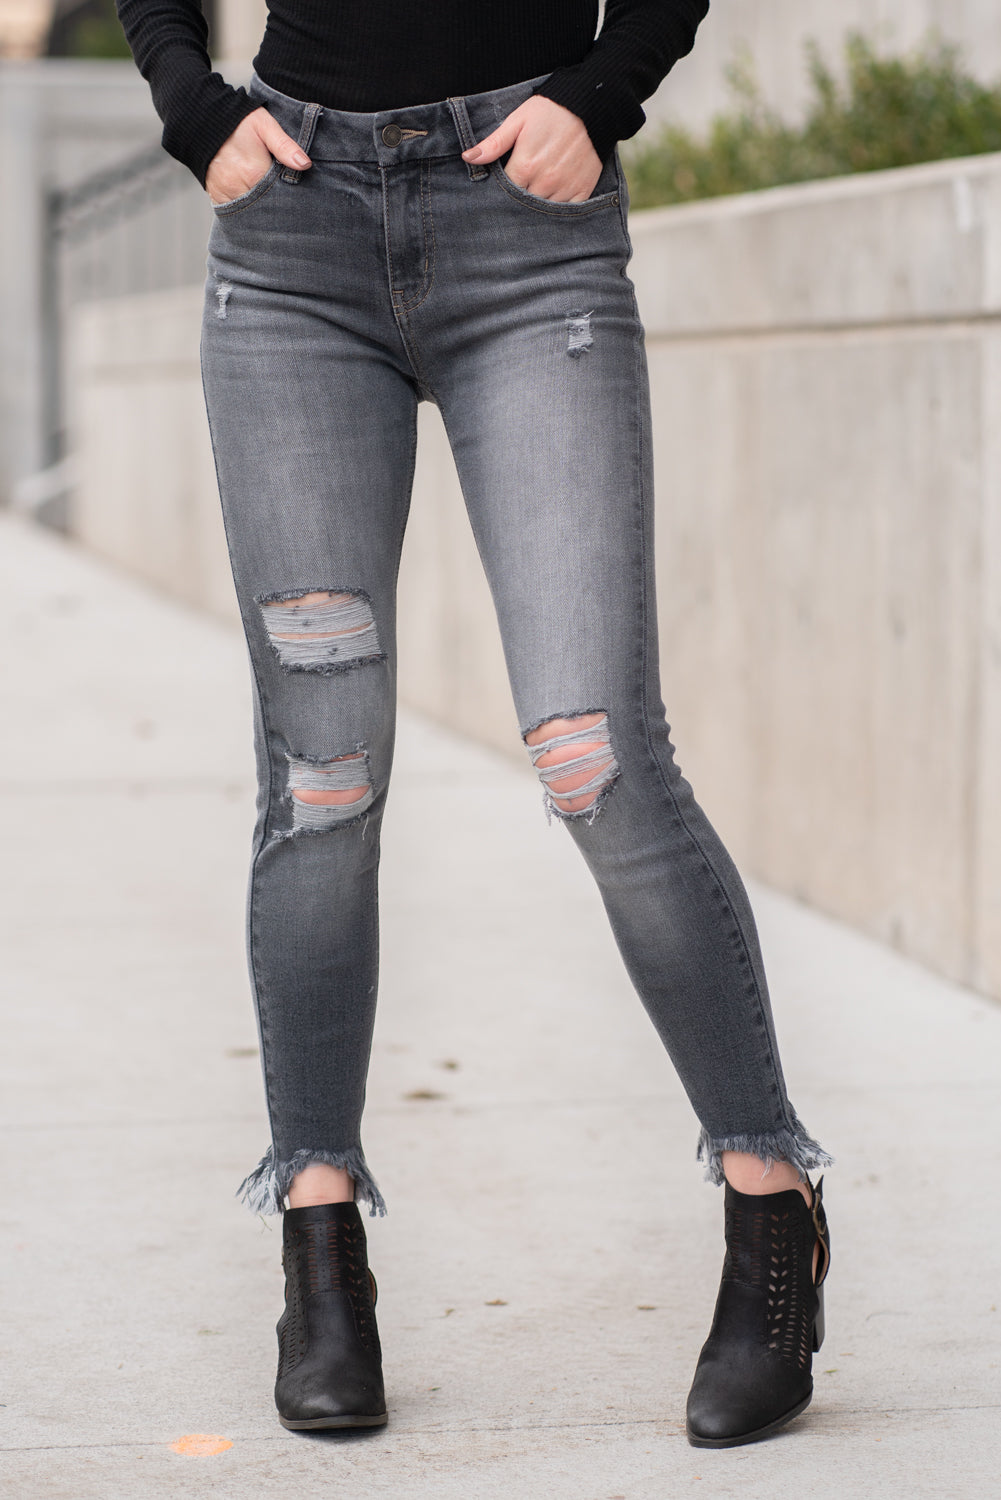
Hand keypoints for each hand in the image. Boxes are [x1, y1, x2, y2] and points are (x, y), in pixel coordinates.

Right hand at [205, 107, 311, 205]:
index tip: (298, 198)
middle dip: (275, 207)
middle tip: (286, 205)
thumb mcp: (264, 126)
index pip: (280, 197)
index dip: (290, 198)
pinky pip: (233, 212)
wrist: (204, 120)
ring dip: (260, 210)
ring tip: (270, 203)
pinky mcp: (217, 196)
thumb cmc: (237, 121)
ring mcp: (226, 194)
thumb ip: (284, 146)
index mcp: (254, 173)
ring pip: (250, 213)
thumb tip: (304, 164)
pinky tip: (253, 203)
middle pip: (265, 208)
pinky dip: (245, 210)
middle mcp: (238, 188)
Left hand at [462, 96, 601, 202]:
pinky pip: (566, 212)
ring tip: (536, 191)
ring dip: (537, 205)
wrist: (590, 106)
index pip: (505, 192)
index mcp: (525, 166)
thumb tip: (469, 158)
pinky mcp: (582, 190)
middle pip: (523, 204)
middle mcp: (545, 181)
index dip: (502, 190)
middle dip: (518, 199)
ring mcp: (565, 188)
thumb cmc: (550, 111)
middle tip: (521, 187)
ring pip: (543, 211)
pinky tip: (553, 198)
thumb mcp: (518, 121)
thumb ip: (494, 143)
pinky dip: (558, 209)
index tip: (504, 184)